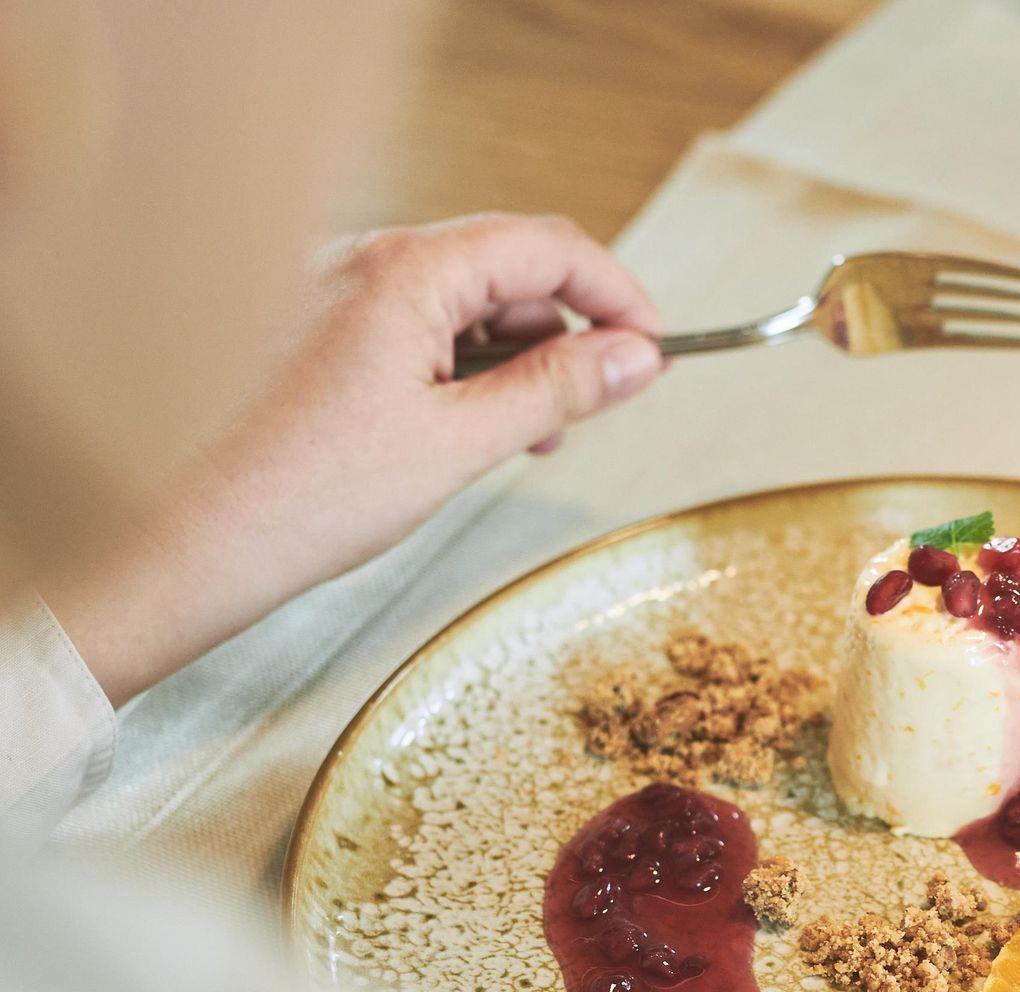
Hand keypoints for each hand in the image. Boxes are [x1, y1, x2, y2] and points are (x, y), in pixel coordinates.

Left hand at [43, 214, 664, 704]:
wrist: (186, 540)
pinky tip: (473, 429)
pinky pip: (416, 326)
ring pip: (463, 301)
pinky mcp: (317, 330)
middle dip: (568, 332)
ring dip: (516, 358)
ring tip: (534, 435)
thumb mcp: (460, 445)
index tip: (656, 349)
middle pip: (507, 267)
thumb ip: (559, 391)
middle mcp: (363, 261)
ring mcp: (334, 292)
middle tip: (602, 403)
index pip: (546, 246)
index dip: (617, 295)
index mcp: (403, 271)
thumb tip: (638, 358)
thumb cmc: (302, 496)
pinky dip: (463, 368)